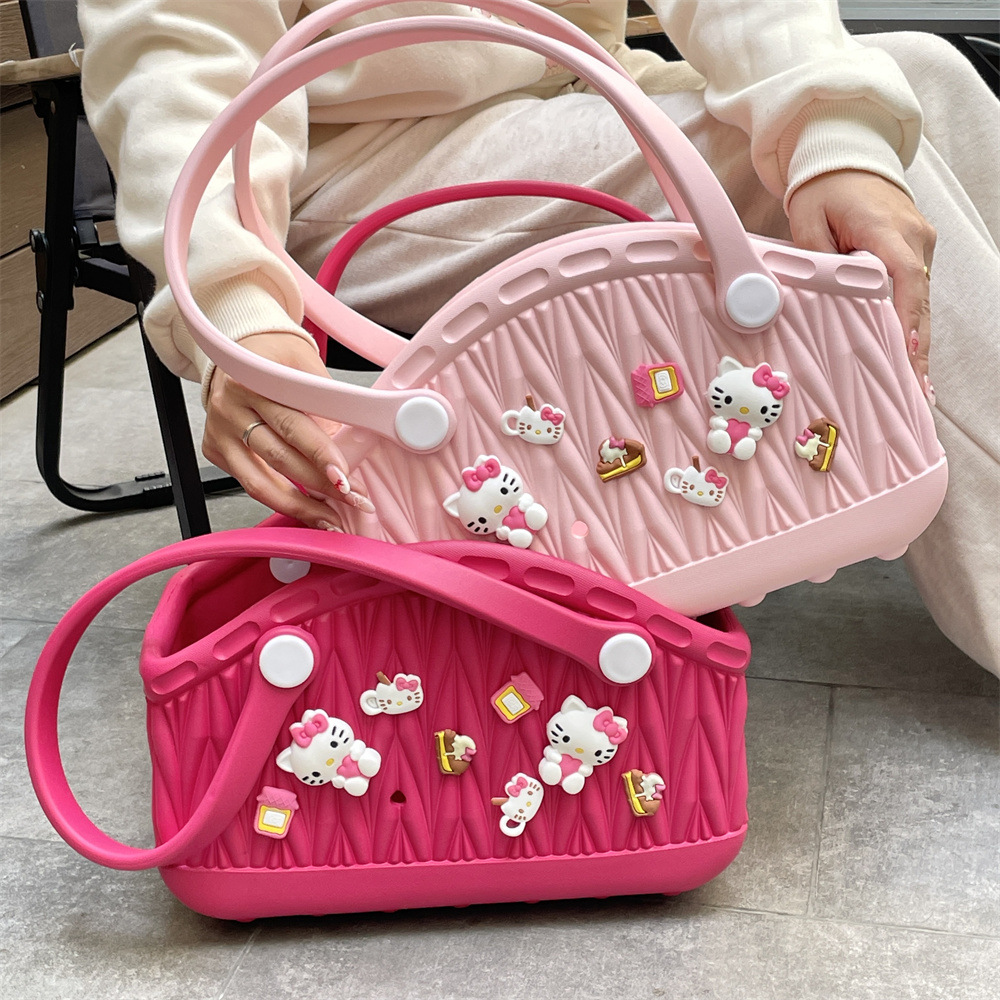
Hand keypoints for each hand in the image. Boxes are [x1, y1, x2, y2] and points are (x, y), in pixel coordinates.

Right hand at [202, 332, 373, 526]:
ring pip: (260, 481)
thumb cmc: (277, 355)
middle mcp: (230, 407)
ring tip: (331, 520)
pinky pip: (250, 483)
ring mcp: (219, 431)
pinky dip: (280, 500)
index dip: (321, 454)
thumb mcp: (305, 363)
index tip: (345, 477)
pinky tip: (306, 510)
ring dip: (300, 505)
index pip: (293, 424)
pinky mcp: (214, 450)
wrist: (239, 347)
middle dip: (320, 485)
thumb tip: (350, 445)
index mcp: (252, 380)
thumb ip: (324, 401)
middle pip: (279, 456)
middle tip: (353, 500)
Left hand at [786, 170, 936, 403]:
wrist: (847, 157)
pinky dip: (911, 325)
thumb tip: (817, 297)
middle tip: (918, 391)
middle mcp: (913, 238)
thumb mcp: (806, 219)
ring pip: (920, 302)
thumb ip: (813, 259)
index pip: (903, 277)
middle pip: (919, 300)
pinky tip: (911, 359)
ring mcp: (919, 244)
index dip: (906, 316)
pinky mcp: (915, 251)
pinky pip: (915, 294)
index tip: (907, 351)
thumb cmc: (824, 189)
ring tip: (917, 387)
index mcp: (885, 228)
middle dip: (918, 349)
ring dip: (917, 343)